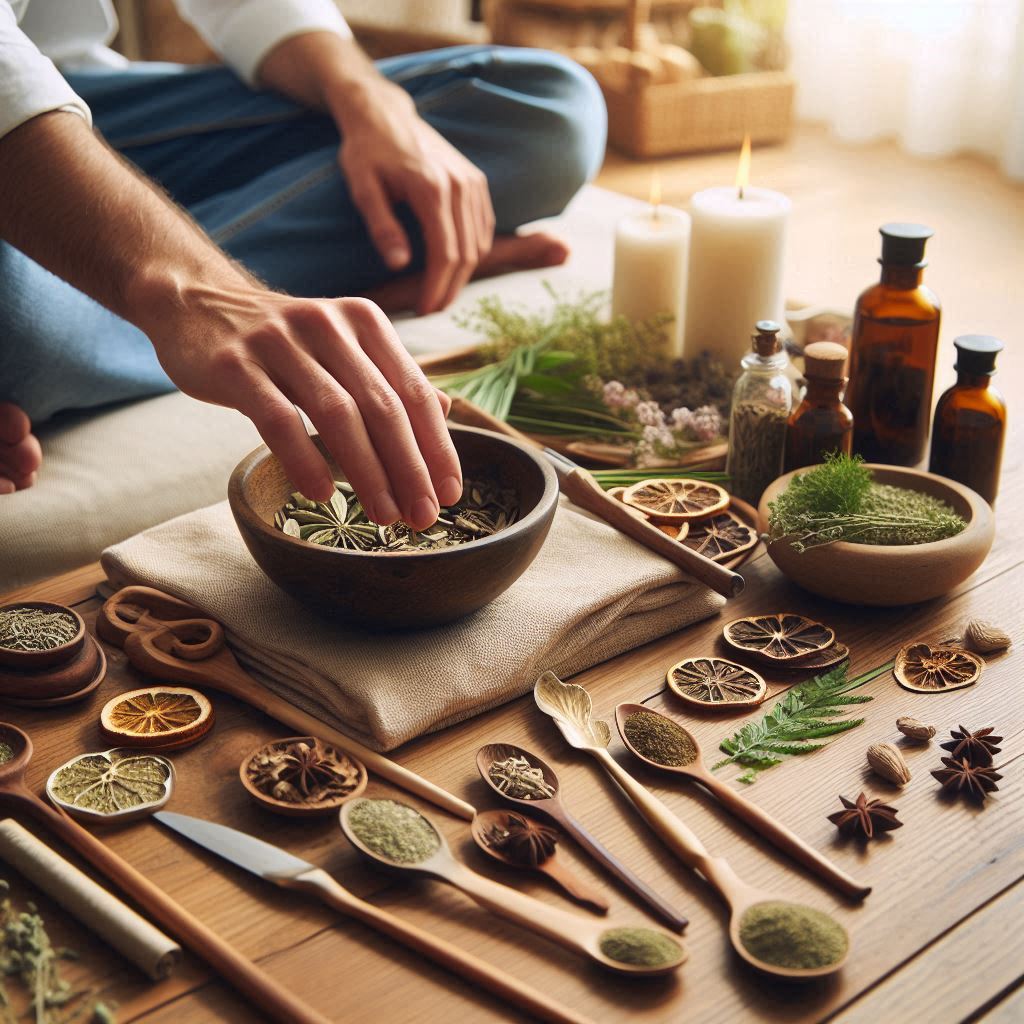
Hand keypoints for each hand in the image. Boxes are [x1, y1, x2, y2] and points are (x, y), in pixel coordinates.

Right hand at [145, 280, 460, 529]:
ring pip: (337, 415)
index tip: (451, 492)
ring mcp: (279, 342)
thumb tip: (445, 410)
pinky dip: (305, 459)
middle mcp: (328, 325)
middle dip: (410, 468)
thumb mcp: (342, 346)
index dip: (437, 445)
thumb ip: (390, 376)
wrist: (197, 302)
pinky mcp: (236, 365)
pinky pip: (278, 419)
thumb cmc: (284, 340)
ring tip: (385, 515)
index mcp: (363, 322)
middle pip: (383, 406)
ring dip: (368, 472)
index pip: (413, 391)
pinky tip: (323, 493)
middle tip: (424, 517)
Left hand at [331, 79, 495, 315]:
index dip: (436, 287)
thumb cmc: (365, 150)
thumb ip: (382, 227)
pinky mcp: (476, 181)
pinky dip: (472, 252)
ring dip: (462, 274)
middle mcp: (459, 186)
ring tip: (439, 292)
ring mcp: (472, 182)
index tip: (423, 310)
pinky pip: (483, 228)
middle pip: (466, 254)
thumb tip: (400, 266)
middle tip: (431, 308)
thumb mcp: (362, 187)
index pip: (445, 254)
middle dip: (450, 287)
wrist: (383, 112)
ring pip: (478, 244)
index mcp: (432, 189)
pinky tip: (452, 266)